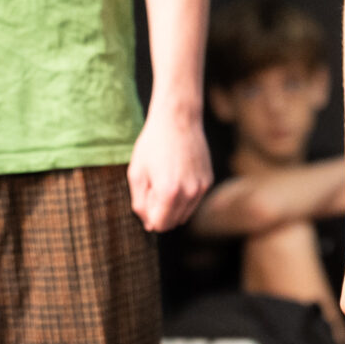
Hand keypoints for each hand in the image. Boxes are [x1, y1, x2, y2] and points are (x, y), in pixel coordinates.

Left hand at [126, 107, 210, 231]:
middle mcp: (189, 193)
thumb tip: (149, 225)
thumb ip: (140, 203)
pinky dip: (183, 195)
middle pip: (172, 223)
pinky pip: (193, 200)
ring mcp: (202, 187)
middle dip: (160, 212)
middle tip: (153, 185)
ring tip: (165, 180)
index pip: (159, 225)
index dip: (148, 215)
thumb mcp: (136, 173)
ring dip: (172, 206)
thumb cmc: (153, 144)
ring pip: (184, 214)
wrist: (178, 118)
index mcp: (169, 192)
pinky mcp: (208, 180)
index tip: (145, 195)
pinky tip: (177, 174)